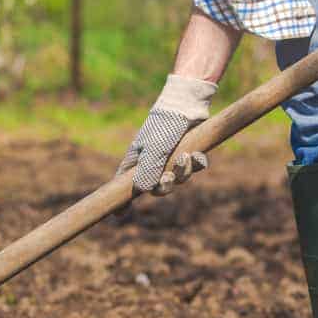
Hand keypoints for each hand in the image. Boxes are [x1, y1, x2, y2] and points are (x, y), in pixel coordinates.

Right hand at [116, 74, 216, 195]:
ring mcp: (170, 157)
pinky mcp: (187, 151)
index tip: (118, 214)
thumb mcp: (155, 149)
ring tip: (186, 157)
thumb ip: (149, 170)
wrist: (185, 103)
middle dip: (165, 186)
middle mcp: (151, 161)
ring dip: (183, 172)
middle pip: (156, 187)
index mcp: (136, 161)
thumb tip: (142, 191)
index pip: (124, 185)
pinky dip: (197, 163)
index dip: (122, 200)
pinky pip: (193, 168)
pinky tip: (198, 155)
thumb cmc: (164, 125)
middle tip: (169, 177)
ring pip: (177, 178)